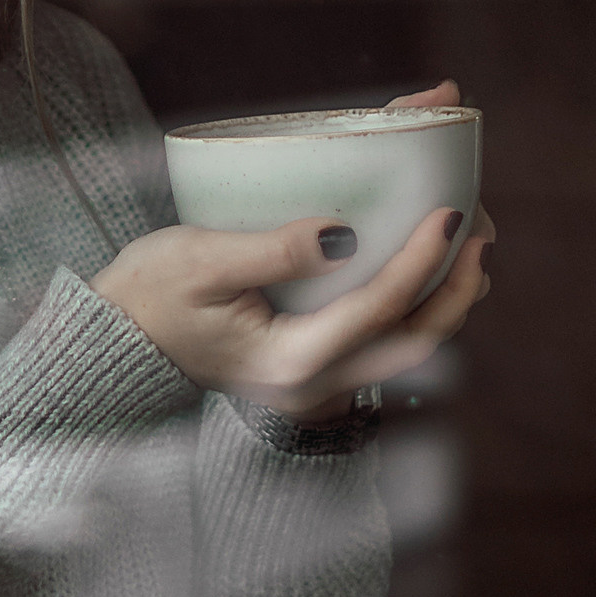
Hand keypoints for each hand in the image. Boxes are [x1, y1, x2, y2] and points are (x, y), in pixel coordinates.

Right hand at [92, 196, 493, 422]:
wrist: (114, 341)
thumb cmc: (148, 293)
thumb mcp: (200, 260)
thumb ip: (272, 250)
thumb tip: (340, 232)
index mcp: (289, 364)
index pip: (377, 310)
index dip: (421, 260)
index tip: (450, 211)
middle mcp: (312, 384)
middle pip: (414, 343)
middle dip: (458, 286)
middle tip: (481, 226)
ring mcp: (314, 382)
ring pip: (406, 347)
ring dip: (445, 297)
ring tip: (469, 240)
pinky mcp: (311, 365)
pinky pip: (382, 339)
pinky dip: (413, 300)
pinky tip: (424, 261)